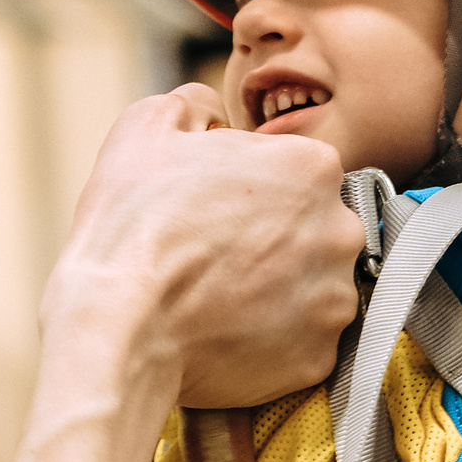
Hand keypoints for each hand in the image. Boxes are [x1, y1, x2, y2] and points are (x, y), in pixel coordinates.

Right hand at [44, 85, 359, 409]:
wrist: (121, 324)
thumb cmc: (134, 222)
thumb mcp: (151, 125)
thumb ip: (198, 104)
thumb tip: (213, 113)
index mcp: (313, 166)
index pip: (300, 174)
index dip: (256, 191)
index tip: (221, 211)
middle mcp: (340, 231)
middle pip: (317, 232)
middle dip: (278, 242)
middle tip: (220, 257)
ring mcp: (333, 299)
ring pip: (315, 289)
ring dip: (280, 293)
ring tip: (222, 299)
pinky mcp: (319, 357)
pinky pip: (304, 344)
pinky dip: (273, 341)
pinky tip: (229, 333)